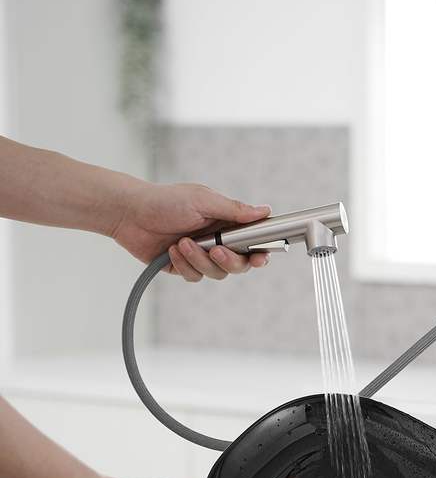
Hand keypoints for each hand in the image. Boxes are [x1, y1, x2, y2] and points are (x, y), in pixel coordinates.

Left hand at [111, 180, 272, 281]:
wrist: (129, 213)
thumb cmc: (165, 200)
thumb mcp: (203, 200)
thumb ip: (234, 210)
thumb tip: (264, 211)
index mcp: (227, 223)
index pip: (253, 242)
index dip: (260, 253)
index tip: (260, 257)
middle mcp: (218, 241)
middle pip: (240, 265)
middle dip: (230, 261)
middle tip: (216, 251)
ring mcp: (201, 256)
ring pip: (217, 273)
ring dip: (200, 260)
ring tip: (182, 243)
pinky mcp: (185, 267)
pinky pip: (195, 277)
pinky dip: (184, 265)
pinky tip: (172, 251)